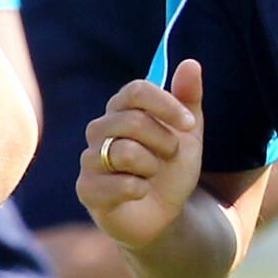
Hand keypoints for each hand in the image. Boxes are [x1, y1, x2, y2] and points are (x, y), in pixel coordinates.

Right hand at [80, 61, 204, 248]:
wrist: (167, 214)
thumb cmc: (172, 168)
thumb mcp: (188, 133)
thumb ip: (189, 99)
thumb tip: (191, 63)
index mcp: (122, 109)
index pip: (136, 89)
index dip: (166, 104)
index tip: (190, 124)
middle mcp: (100, 129)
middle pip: (132, 120)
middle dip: (164, 141)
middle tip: (171, 155)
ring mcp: (90, 159)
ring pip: (124, 151)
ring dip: (152, 167)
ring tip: (153, 175)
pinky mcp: (86, 189)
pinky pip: (114, 183)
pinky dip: (139, 189)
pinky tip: (141, 192)